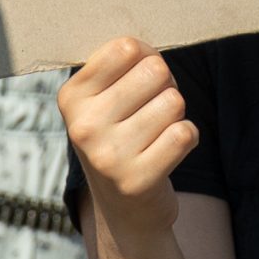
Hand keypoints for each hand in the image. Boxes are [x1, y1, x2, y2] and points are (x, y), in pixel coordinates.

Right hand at [61, 38, 196, 244]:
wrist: (124, 210)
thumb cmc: (120, 135)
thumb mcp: (102, 99)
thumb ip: (120, 66)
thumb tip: (147, 50)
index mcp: (71, 97)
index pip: (126, 48)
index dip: (145, 57)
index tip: (138, 78)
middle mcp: (83, 127)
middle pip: (156, 71)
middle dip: (165, 85)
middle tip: (152, 108)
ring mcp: (108, 157)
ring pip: (174, 102)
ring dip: (175, 114)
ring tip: (156, 132)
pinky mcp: (137, 181)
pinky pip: (185, 133)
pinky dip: (187, 137)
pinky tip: (168, 150)